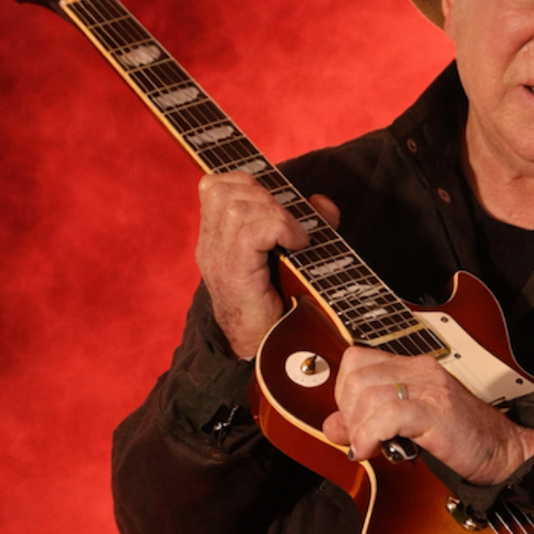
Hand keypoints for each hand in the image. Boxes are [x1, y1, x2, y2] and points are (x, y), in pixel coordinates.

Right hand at [195, 172, 339, 359]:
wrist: (261, 351)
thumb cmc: (279, 303)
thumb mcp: (292, 255)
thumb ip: (305, 224)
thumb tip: (323, 204)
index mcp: (216, 237)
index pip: (215, 186)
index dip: (249, 182)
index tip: (278, 203)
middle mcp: (210, 244)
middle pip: (223, 189)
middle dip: (265, 194)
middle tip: (289, 222)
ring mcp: (217, 258)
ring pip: (237, 206)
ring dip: (275, 212)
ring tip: (295, 236)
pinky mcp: (233, 273)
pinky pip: (251, 231)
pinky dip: (280, 228)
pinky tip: (296, 244)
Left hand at [321, 346, 533, 485]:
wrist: (505, 449)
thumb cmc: (461, 437)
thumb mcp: (407, 424)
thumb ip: (367, 420)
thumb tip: (330, 426)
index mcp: (413, 365)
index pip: (356, 359)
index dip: (343, 390)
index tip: (352, 420)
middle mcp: (420, 370)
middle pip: (356, 375)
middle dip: (347, 411)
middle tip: (361, 435)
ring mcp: (429, 388)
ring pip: (368, 395)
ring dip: (358, 427)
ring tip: (369, 447)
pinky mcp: (436, 412)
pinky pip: (387, 415)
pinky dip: (369, 435)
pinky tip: (369, 450)